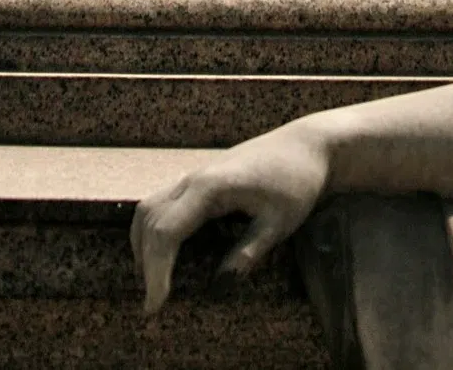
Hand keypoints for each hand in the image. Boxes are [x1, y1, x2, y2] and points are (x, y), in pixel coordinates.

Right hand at [130, 124, 331, 313]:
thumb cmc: (297, 181)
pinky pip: (163, 202)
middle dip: (145, 263)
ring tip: (153, 282)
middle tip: (153, 304)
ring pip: (150, 207)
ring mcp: (195, 175)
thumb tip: (218, 287)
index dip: (155, 271)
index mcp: (210, 186)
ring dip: (144, 244)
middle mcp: (194, 178)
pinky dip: (154, 229)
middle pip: (149, 219)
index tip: (155, 306)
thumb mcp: (279, 222)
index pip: (166, 231)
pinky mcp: (201, 179)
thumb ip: (249, 254)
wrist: (308, 145)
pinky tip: (165, 253)